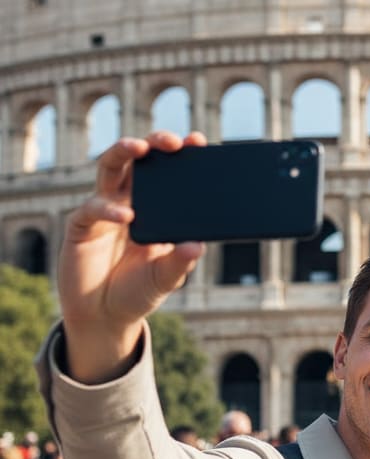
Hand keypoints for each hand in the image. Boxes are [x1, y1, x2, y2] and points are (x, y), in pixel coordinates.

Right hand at [58, 131, 206, 383]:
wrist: (104, 316)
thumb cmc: (137, 292)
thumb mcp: (165, 279)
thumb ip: (180, 262)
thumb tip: (198, 244)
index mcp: (155, 210)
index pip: (168, 175)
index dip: (180, 156)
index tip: (198, 142)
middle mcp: (129, 202)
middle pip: (139, 161)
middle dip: (153, 144)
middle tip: (170, 141)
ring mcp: (104, 210)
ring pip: (110, 169)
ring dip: (123, 153)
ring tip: (139, 148)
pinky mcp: (81, 226)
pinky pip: (92, 208)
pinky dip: (108, 209)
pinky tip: (126, 215)